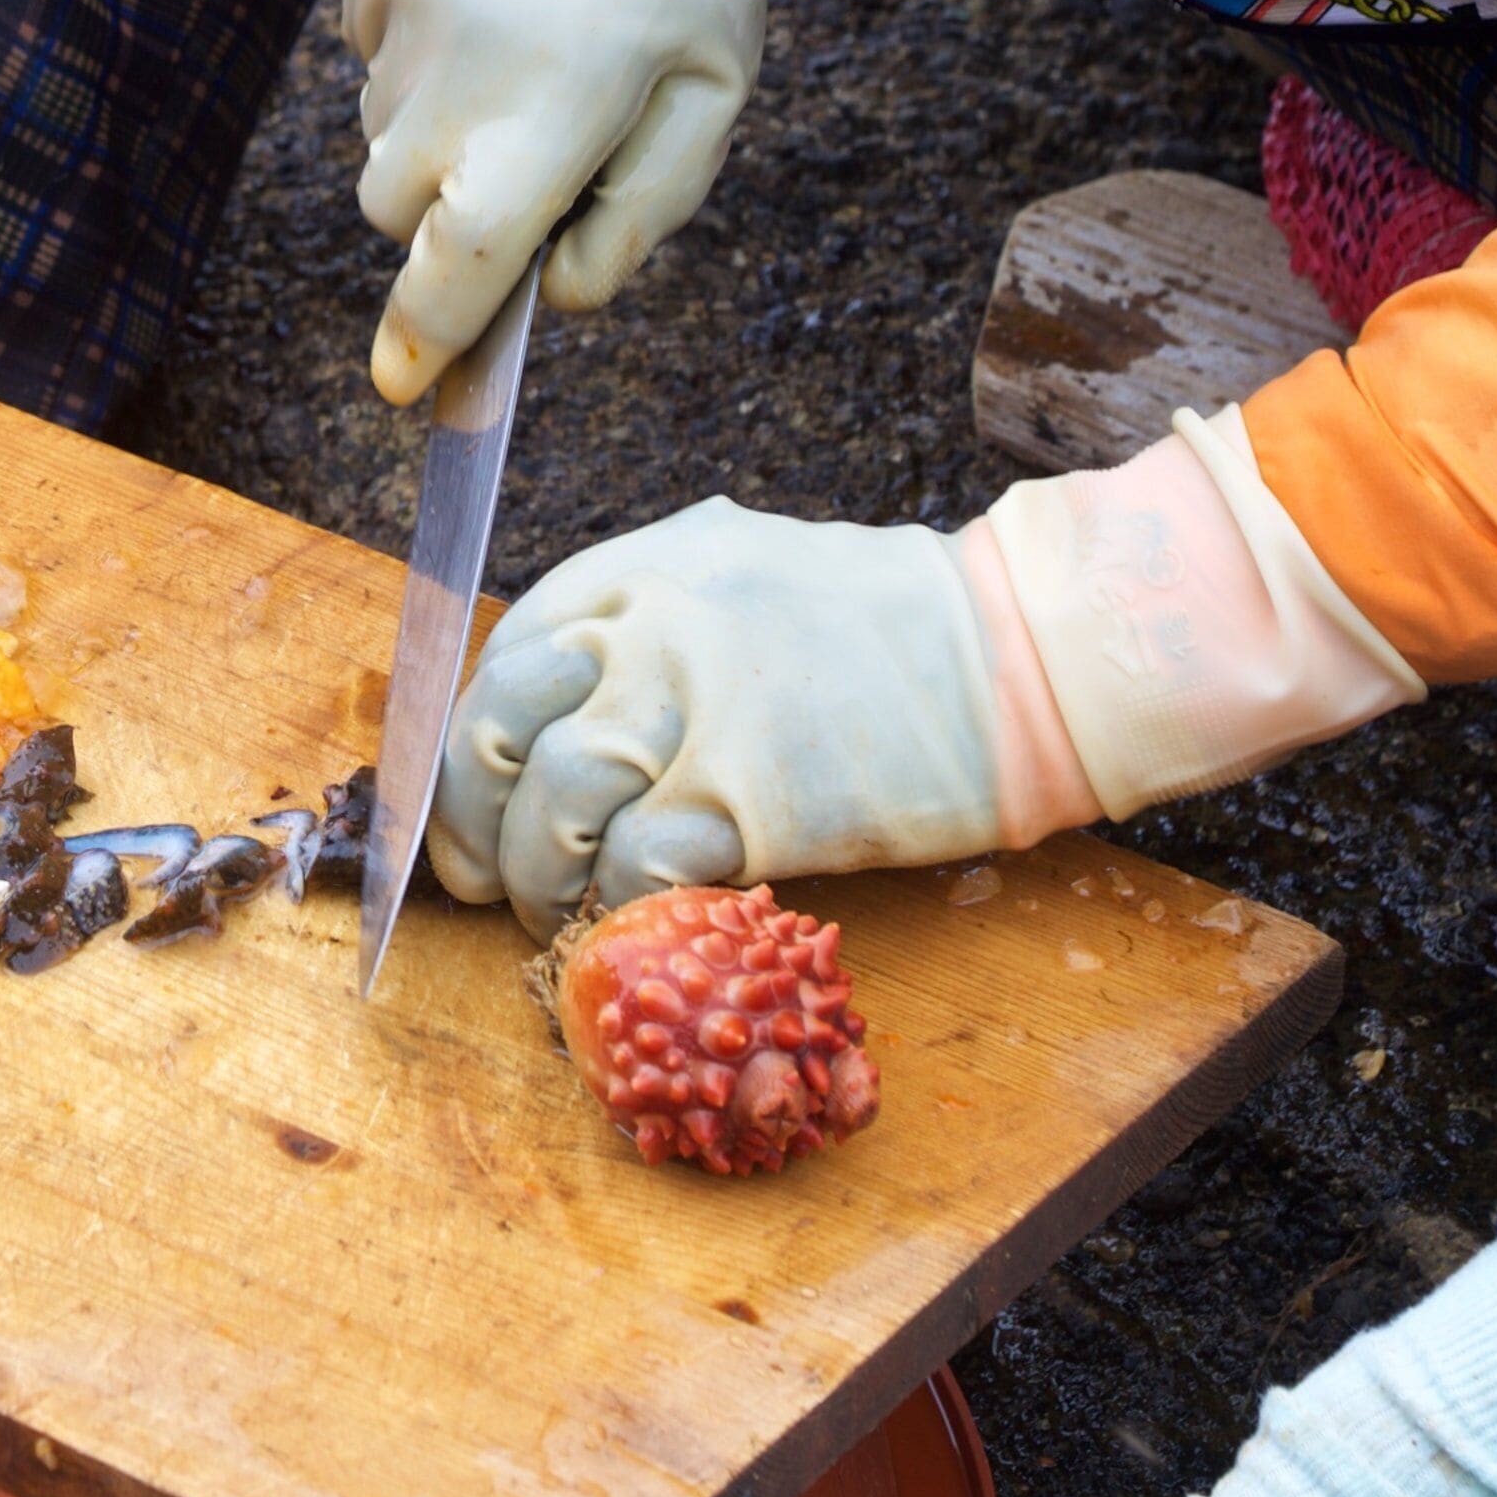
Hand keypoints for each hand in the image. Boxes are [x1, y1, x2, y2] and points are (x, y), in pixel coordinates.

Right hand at [329, 0, 799, 404]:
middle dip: (448, 204)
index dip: (428, 336)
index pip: (463, 260)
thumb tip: (552, 295)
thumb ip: (641, 212)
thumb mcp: (713, 91)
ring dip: (437, 115)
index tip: (405, 385)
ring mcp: (396, 6)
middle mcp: (456, 69)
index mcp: (555, 112)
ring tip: (520, 32)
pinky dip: (416, 41)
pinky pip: (366, 47)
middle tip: (529, 132)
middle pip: (399, 210)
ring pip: (380, 129)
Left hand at [430, 414, 1428, 935]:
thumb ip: (653, 629)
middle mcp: (654, 622)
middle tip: (485, 885)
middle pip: (502, 730)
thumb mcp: (749, 584)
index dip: (469, 750)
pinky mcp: (752, 792)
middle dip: (473, 822)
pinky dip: (622, 913)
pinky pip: (636, 870)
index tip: (468, 812)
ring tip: (568, 917)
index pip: (507, 656)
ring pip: (554, 808)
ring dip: (544, 884)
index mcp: (647, 568)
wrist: (1028, 656)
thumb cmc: (897, 637)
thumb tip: (562, 721)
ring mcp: (698, 703)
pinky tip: (645, 928)